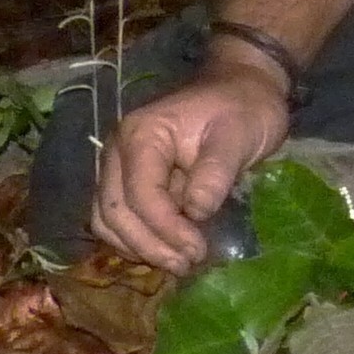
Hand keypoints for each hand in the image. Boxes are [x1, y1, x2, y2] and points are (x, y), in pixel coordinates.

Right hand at [92, 63, 291, 274]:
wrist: (243, 89)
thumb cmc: (244, 108)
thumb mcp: (239, 135)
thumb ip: (216, 172)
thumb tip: (195, 212)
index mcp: (141, 135)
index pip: (139, 194)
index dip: (165, 229)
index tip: (197, 250)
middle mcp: (119, 151)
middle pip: (114, 212)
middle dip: (149, 245)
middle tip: (188, 265)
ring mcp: (120, 167)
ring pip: (109, 220)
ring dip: (140, 247)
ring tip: (180, 263)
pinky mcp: (130, 181)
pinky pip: (121, 218)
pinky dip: (139, 239)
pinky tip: (170, 250)